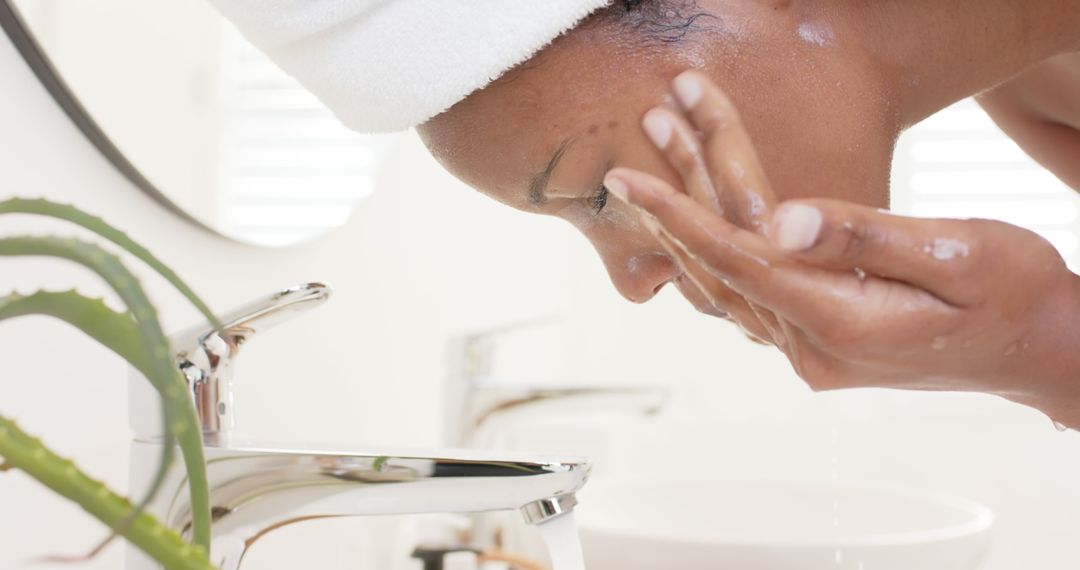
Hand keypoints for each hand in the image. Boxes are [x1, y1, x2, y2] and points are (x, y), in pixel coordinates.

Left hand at [604, 71, 1079, 424]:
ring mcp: (810, 351)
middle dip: (682, 188)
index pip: (740, 259)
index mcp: (842, 324)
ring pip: (729, 277)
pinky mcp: (815, 341)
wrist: (1040, 350)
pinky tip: (691, 210)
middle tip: (652, 123)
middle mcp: (811, 348)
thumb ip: (865, 237)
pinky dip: (714, 247)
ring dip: (692, 212)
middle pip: (726, 259)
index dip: (681, 213)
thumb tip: (782, 219)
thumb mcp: (956, 253)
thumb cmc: (1014, 294)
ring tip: (663, 147)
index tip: (633, 175)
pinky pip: (747, 292)